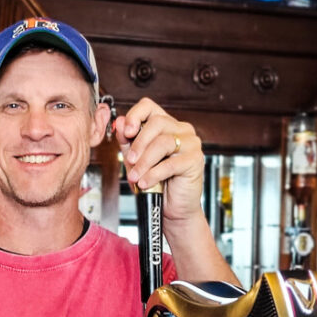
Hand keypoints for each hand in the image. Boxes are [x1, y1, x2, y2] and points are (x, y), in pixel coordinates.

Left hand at [113, 98, 203, 227]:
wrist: (173, 209)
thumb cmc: (157, 184)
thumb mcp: (136, 161)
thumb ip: (128, 142)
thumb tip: (121, 122)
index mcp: (166, 125)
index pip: (149, 106)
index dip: (135, 116)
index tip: (127, 132)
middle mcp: (181, 130)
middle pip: (157, 123)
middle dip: (139, 143)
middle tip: (130, 161)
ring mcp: (190, 144)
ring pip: (163, 143)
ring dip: (144, 162)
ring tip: (135, 177)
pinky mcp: (195, 160)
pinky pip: (170, 163)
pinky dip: (154, 174)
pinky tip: (146, 182)